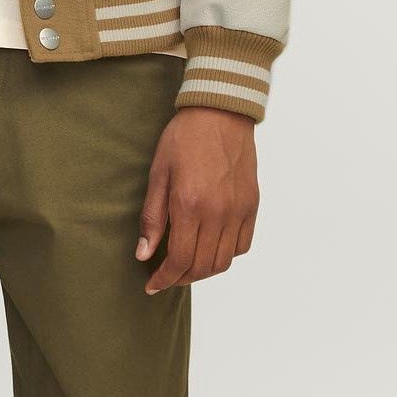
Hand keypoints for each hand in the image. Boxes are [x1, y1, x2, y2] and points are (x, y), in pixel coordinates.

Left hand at [136, 107, 258, 291]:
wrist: (220, 111)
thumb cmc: (184, 137)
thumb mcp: (158, 172)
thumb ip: (152, 217)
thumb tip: (144, 254)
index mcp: (190, 204)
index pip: (180, 260)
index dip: (165, 278)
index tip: (152, 284)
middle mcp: (218, 213)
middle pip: (202, 267)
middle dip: (181, 278)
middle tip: (166, 277)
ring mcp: (239, 210)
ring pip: (224, 261)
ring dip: (203, 271)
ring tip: (186, 266)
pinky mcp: (252, 205)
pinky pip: (242, 245)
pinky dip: (226, 255)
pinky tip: (210, 247)